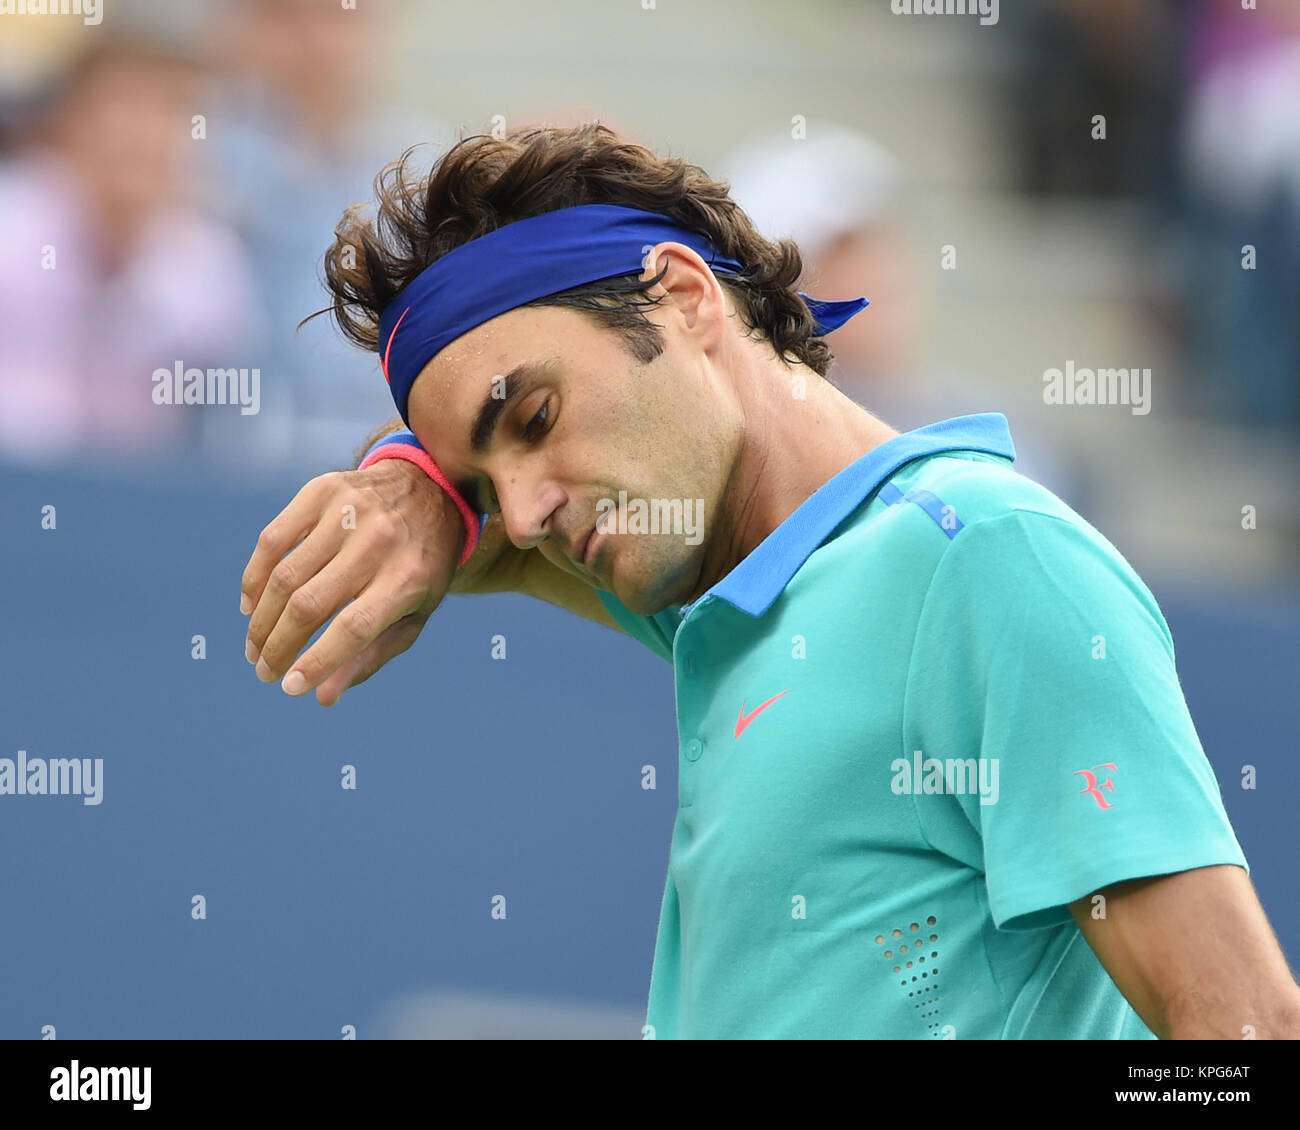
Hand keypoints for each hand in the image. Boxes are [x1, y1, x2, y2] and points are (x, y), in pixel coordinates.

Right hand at [240, 460, 464, 704]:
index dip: (317, 661)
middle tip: (264, 672)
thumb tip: (322, 696)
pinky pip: (272, 540)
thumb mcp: (416, 612)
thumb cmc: (421, 565)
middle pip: (310, 605)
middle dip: (279, 647)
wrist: (431, 490)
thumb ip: (372, 654)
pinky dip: (255, 578)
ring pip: (284, 576)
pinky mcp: (322, 491)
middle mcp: (378, 541)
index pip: (354, 628)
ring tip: (254, 648)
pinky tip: (251, 606)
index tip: (290, 688)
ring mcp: (348, 511)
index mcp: (408, 577)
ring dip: (261, 620)